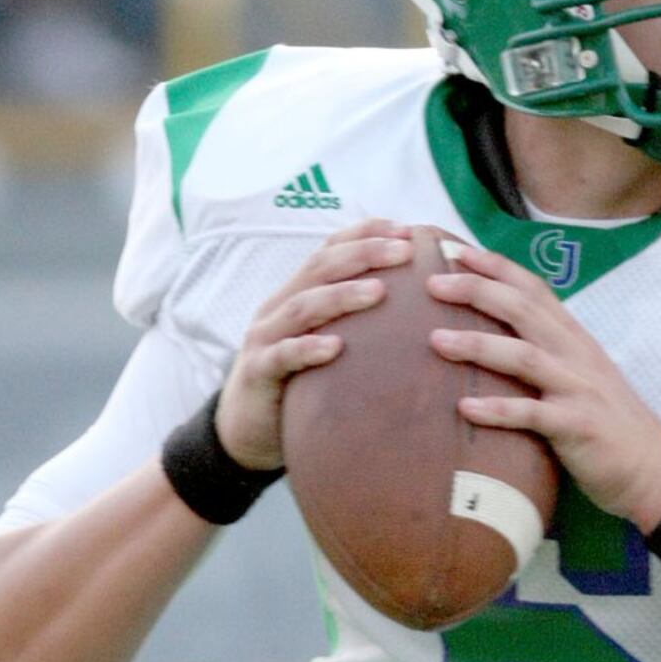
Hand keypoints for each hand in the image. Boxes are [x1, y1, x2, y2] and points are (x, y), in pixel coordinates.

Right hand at [215, 219, 414, 469]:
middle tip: (405, 250)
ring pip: (303, 306)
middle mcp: (279, 307)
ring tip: (380, 291)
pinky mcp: (258, 372)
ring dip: (343, 295)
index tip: (405, 230)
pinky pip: (283, 357)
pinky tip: (336, 347)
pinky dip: (308, 349)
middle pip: (320, 268)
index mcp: (297, 295)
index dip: (364, 234)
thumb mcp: (325, 346)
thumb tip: (414, 312)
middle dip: (364, 254)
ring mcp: (265, 338)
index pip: (329, 251)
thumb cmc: (297, 386)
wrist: (245, 431)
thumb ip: (355, 325)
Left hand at [426, 240, 660, 530]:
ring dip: (478, 345)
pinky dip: (499, 410)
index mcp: (573, 337)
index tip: (455, 252)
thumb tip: (496, 339)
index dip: (495, 267)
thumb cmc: (608, 422)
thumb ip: (545, 352)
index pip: (533, 289)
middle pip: (523, 310)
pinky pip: (532, 415)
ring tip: (436, 340)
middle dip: (477, 291)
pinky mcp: (576, 426)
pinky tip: (466, 409)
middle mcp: (575, 354)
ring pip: (524, 356)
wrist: (653, 467)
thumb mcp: (579, 374)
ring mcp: (577, 389)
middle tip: (433, 283)